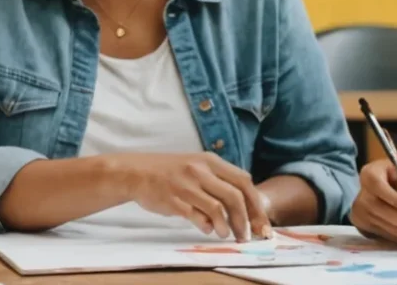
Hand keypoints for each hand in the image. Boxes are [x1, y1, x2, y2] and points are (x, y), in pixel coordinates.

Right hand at [118, 152, 271, 241]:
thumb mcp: (196, 165)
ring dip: (227, 225)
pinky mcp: (173, 200)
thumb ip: (218, 180)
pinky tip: (208, 230)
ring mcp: (186, 185)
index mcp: (210, 161)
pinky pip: (195, 216)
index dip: (255, 203)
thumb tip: (243, 203)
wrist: (136, 172)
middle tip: (248, 235)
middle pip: (234, 196)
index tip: (261, 221)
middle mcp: (200, 171)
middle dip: (246, 219)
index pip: (243, 181)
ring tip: (227, 235)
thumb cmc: (170, 171)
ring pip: (217, 207)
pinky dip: (205, 225)